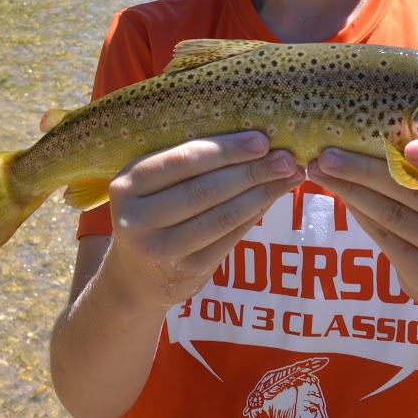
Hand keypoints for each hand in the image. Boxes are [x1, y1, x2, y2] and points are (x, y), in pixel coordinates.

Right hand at [102, 131, 300, 312]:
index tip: (262, 140)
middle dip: (251, 171)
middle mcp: (137, 218)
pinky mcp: (186, 271)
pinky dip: (254, 216)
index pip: (182, 161)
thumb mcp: (148, 187)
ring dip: (261, 194)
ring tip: (290, 177)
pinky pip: (229, 238)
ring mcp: (161, 248)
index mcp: (127, 184)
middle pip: (205, 189)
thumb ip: (184, 166)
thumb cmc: (150, 216)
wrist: (135, 277)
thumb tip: (248, 140)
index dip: (225, 150)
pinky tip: (271, 200)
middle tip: (286, 158)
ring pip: (221, 216)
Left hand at [307, 140, 417, 313]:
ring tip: (319, 170)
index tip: (409, 146)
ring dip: (351, 190)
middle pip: (415, 192)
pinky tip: (338, 194)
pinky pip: (384, 237)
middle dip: (365, 170)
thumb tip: (365, 131)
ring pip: (394, 215)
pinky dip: (357, 211)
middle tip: (327, 154)